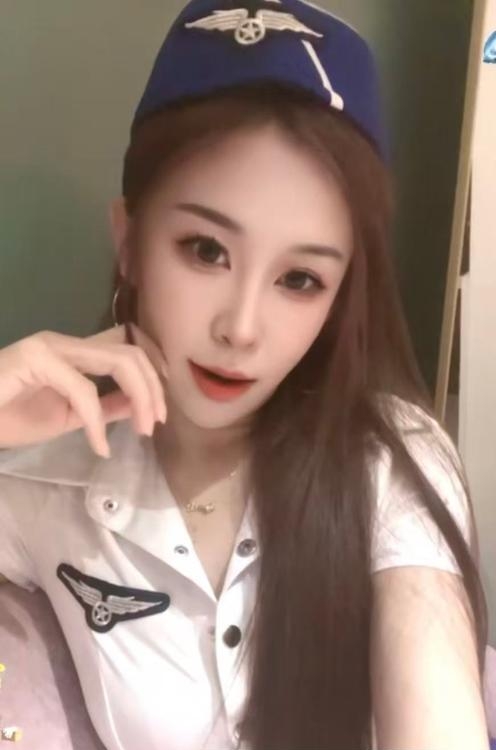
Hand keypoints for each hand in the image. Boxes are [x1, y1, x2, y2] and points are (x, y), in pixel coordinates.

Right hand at [0, 324, 167, 456]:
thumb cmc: (6, 418)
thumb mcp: (67, 418)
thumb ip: (103, 408)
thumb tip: (140, 405)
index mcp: (73, 352)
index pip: (127, 348)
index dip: (154, 372)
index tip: (162, 409)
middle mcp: (66, 342)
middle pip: (131, 352)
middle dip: (154, 388)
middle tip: (157, 423)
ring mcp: (51, 346)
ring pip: (118, 360)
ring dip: (140, 398)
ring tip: (143, 430)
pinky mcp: (37, 359)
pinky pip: (84, 389)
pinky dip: (98, 420)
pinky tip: (99, 445)